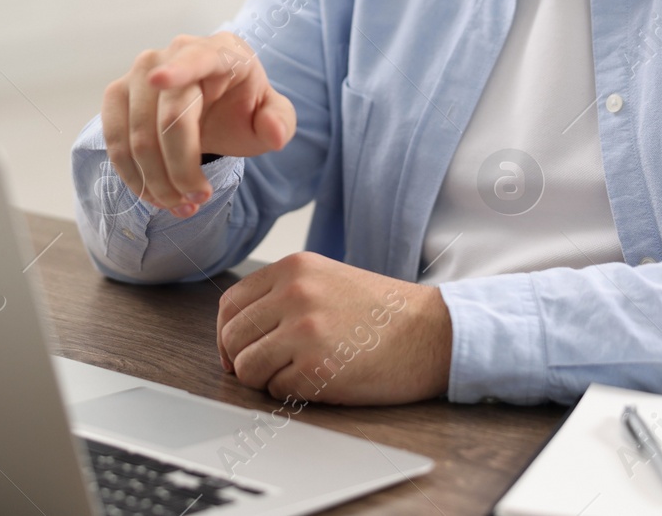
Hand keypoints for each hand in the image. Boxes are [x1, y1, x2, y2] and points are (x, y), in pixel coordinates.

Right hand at [101, 32, 295, 216]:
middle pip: (168, 118)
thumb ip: (280, 122)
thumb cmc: (240, 108)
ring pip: (137, 137)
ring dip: (157, 181)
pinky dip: (134, 176)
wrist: (212, 105)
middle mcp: (173, 52)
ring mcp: (140, 73)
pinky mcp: (118, 95)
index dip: (177, 70)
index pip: (197, 59)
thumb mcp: (270, 116)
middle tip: (200, 199)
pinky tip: (156, 195)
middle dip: (181, 168)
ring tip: (182, 204)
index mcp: (220, 52)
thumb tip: (273, 132)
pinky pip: (115, 142)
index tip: (160, 79)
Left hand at [216, 252, 451, 404]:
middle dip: (243, 360)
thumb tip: (236, 332)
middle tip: (267, 369)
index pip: (231, 304)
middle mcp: (294, 294)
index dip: (228, 334)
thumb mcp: (328, 280)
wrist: (433, 332)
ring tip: (297, 374)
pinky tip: (321, 381)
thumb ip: (283, 295)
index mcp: (294, 267)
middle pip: (232, 337)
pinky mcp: (316, 368)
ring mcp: (303, 331)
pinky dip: (292, 393)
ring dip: (265, 379)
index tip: (237, 351)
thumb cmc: (383, 313)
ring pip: (247, 367)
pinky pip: (276, 391)